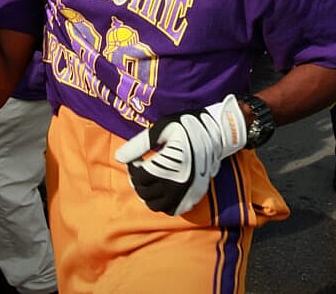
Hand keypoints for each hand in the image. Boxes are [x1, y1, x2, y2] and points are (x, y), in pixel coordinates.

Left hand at [114, 94, 246, 215]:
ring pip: (155, 205)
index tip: (135, 159)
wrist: (216, 133)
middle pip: (144, 191)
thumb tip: (119, 157)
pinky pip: (171, 209)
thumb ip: (139, 143)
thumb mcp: (163, 128)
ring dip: (147, 194)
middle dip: (137, 180)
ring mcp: (186, 191)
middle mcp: (178, 181)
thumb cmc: (186, 126)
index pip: (139, 175)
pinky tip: (161, 190)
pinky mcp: (193, 196)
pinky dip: (162, 203)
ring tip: (148, 181)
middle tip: (139, 169)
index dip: (132, 166)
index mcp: (169, 163)